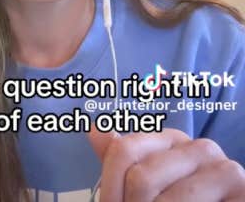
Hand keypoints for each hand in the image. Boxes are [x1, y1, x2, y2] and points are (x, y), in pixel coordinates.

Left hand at [87, 125, 244, 200]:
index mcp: (171, 140)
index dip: (110, 188)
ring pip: (165, 198)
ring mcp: (224, 168)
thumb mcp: (147, 184)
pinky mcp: (241, 189)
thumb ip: (121, 161)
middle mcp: (200, 148)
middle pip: (141, 178)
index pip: (124, 152)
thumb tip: (94, 129)